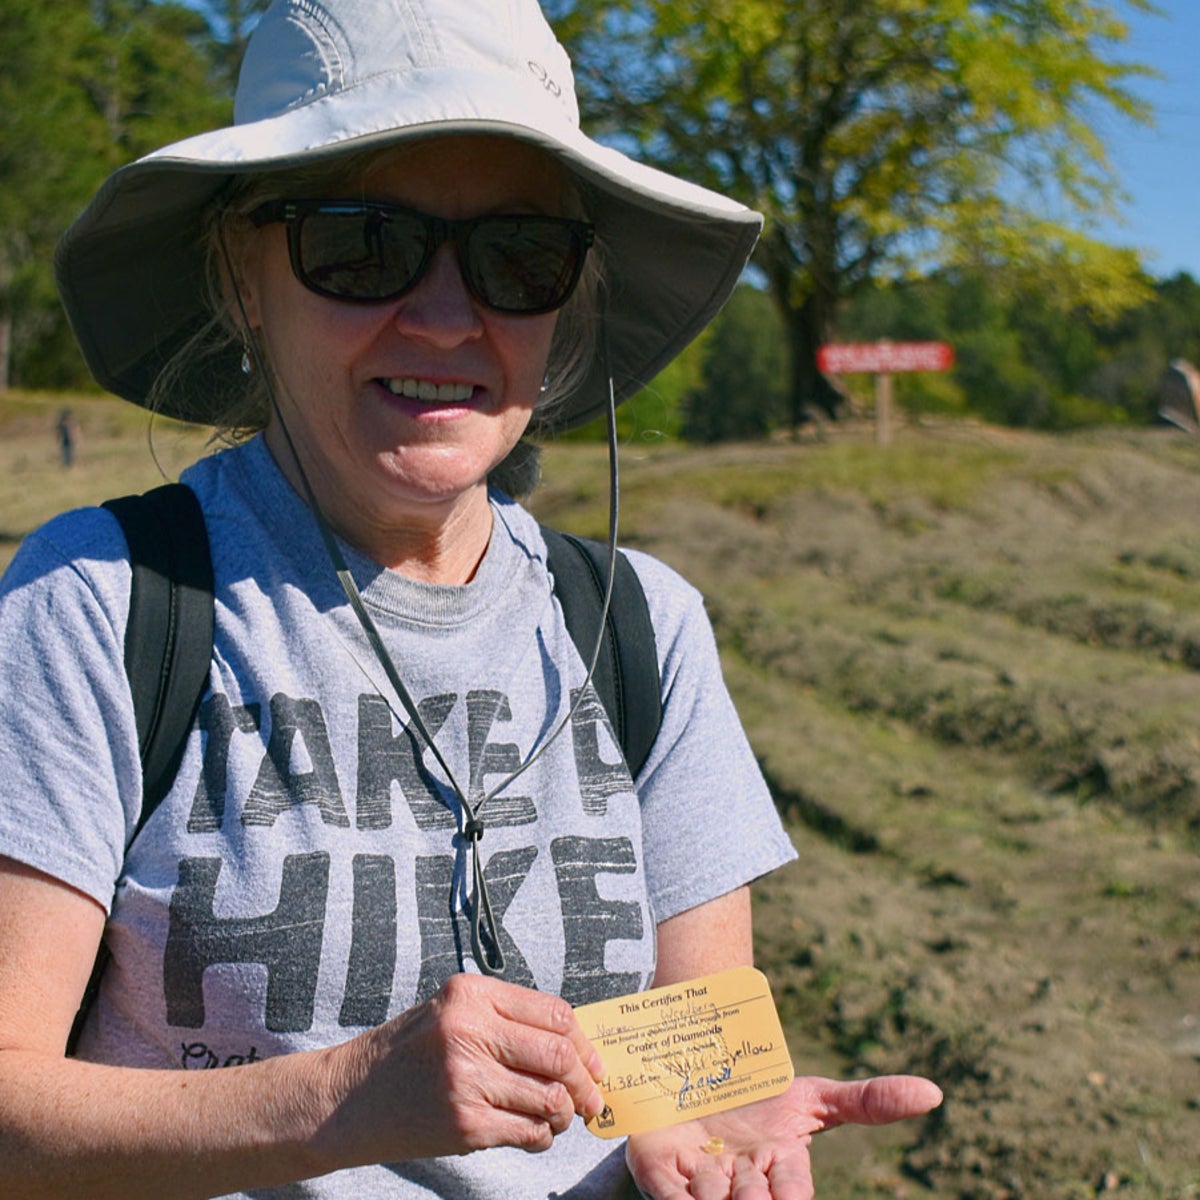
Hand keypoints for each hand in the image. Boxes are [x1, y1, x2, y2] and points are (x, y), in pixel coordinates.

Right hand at [322, 974, 606, 1166]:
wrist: (347, 1099)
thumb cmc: (408, 1054)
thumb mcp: (451, 1012)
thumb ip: (506, 1018)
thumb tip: (575, 1045)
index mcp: (472, 994)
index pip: (554, 1013)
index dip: (583, 1042)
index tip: (594, 1063)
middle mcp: (470, 1031)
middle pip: (558, 1055)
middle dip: (584, 1082)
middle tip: (590, 1098)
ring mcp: (467, 1079)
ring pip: (550, 1098)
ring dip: (564, 1113)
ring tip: (559, 1116)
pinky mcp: (464, 1125)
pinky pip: (528, 1132)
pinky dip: (541, 1136)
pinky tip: (532, 1133)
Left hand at [625, 1074, 942, 1199]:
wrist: (701, 1064)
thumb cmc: (763, 1091)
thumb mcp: (813, 1094)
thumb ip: (868, 1100)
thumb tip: (935, 1094)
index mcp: (781, 1167)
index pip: (793, 1191)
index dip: (789, 1193)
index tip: (780, 1180)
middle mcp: (742, 1183)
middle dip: (752, 1196)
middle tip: (749, 1179)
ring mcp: (701, 1182)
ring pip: (711, 1199)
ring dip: (713, 1188)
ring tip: (715, 1164)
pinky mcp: (661, 1175)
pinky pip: (669, 1196)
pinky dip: (678, 1196)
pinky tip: (689, 1183)